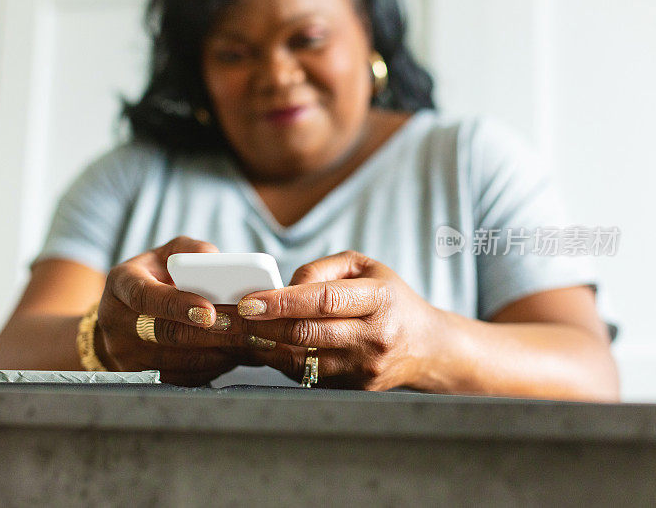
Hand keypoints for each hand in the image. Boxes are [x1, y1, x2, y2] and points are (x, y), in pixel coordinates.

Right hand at [96, 236, 253, 385]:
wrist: (127, 315)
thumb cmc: (155, 278)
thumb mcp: (166, 255)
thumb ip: (190, 250)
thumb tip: (215, 259)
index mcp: (121, 284)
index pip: (145, 296)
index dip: (178, 305)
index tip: (210, 311)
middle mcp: (116, 321)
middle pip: (167, 333)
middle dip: (213, 332)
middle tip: (247, 328)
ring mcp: (125, 354)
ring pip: (180, 360)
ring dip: (220, 352)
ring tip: (251, 341)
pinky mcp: (142, 376)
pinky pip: (183, 377)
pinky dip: (214, 367)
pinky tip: (236, 355)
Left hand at [236, 251, 439, 389]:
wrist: (424, 346)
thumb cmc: (388, 297)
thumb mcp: (364, 267)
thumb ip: (322, 269)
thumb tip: (285, 286)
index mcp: (379, 300)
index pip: (324, 301)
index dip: (282, 301)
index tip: (249, 301)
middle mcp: (374, 337)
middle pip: (306, 334)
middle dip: (262, 325)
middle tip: (230, 317)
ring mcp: (364, 368)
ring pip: (301, 359)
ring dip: (264, 346)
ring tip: (239, 332)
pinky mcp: (354, 389)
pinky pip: (307, 375)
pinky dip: (280, 361)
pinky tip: (263, 346)